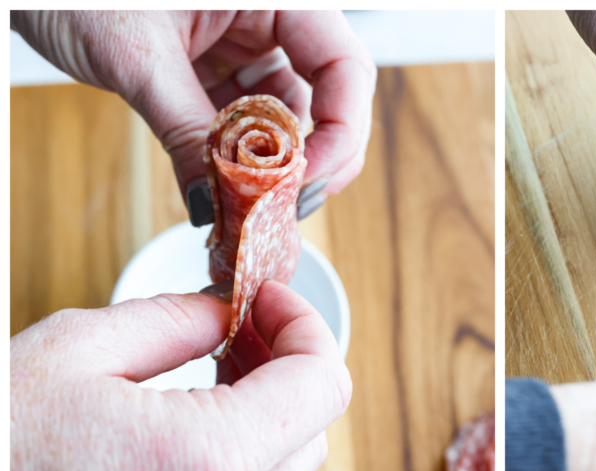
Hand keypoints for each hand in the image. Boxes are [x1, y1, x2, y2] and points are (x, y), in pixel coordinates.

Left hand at [11, 10, 374, 215]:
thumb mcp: (135, 54)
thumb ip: (187, 131)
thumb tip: (216, 207)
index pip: (346, 69)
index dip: (339, 133)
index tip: (304, 183)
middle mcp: (271, 14)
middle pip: (329, 101)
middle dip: (311, 160)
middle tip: (280, 210)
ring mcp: (246, 42)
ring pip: (289, 120)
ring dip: (272, 168)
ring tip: (246, 203)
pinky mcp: (220, 67)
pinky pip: (248, 124)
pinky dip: (238, 160)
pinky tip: (223, 184)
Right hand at [12, 281, 349, 470]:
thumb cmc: (3, 418)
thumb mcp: (87, 342)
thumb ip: (184, 321)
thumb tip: (238, 316)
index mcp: (208, 453)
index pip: (321, 388)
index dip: (307, 328)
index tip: (269, 304)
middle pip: (320, 438)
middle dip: (303, 377)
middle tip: (263, 340)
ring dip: (282, 428)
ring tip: (229, 382)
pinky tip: (232, 465)